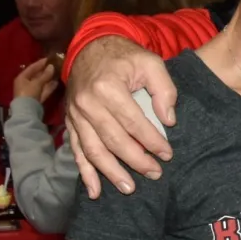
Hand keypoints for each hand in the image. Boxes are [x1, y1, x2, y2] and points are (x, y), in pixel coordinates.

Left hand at [13, 58, 59, 104]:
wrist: (28, 110)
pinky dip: (49, 86)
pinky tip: (57, 82)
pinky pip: (44, 89)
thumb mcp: (37, 83)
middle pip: (37, 75)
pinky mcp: (37, 97)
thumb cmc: (29, 93)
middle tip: (55, 65)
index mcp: (22, 77)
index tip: (49, 58)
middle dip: (46, 71)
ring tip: (58, 73)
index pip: (32, 67)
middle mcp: (26, 83)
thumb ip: (45, 74)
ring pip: (41, 82)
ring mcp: (31, 91)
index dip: (40, 63)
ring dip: (49, 78)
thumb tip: (52, 66)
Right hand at [65, 36, 176, 198]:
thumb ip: (164, 90)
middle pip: (113, 140)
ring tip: (129, 188)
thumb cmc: (126, 58)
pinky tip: (94, 191)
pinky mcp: (71, 123)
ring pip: (93, 150)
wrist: (92, 48)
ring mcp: (76, 115)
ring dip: (111, 172)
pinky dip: (85, 172)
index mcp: (107, 88)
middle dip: (135, 160)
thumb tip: (169, 121)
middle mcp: (87, 103)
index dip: (152, 141)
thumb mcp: (151, 63)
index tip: (167, 154)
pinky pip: (76, 151)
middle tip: (155, 173)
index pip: (133, 122)